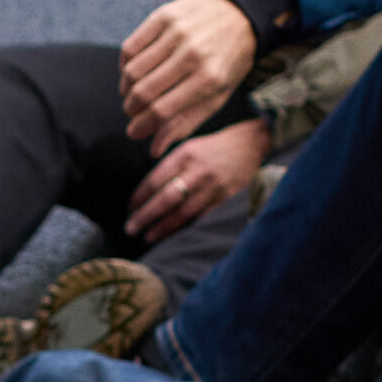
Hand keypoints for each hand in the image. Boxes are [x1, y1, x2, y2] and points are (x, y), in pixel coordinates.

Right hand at [114, 0, 264, 144]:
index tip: (133, 133)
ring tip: (130, 94)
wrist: (240, 11)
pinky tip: (131, 71)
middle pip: (144, 91)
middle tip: (132, 113)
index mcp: (209, 79)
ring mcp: (176, 33)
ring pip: (133, 70)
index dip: (142, 126)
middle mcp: (192, 55)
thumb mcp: (219, 94)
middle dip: (131, 109)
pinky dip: (125, 65)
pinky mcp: (163, 16)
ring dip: (125, 88)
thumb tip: (155, 149)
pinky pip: (131, 46)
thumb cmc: (229, 59)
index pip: (162, 110)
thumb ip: (186, 122)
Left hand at [128, 120, 271, 239]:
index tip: (130, 207)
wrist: (251, 144)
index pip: (156, 179)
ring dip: (164, 226)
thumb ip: (171, 164)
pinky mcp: (226, 198)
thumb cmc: (215, 147)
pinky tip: (174, 235)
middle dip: (146, 215)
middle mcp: (198, 171)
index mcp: (185, 155)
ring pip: (184, 211)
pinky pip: (202, 216)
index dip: (141, 195)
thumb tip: (149, 189)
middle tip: (130, 228)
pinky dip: (187, 227)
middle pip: (167, 198)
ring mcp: (213, 186)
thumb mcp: (190, 146)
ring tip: (148, 236)